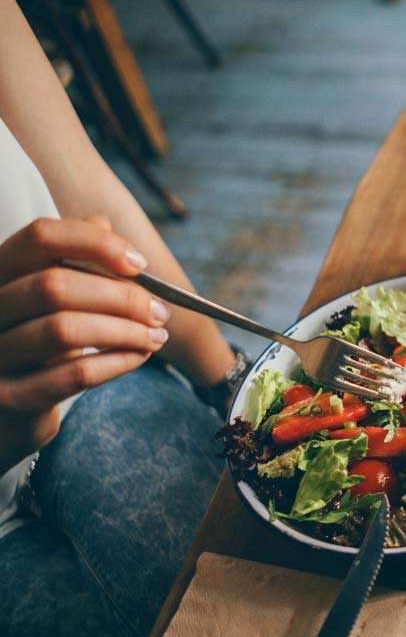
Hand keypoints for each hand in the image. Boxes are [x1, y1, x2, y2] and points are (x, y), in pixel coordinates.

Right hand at [0, 217, 169, 469]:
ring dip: (125, 331)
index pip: (40, 236)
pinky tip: (138, 357)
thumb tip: (103, 223)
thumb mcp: (47, 300)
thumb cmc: (34, 347)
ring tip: (156, 336)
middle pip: (56, 285)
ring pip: (64, 329)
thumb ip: (69, 259)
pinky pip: (73, 375)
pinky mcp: (8, 399)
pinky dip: (117, 362)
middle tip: (160, 312)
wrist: (4, 413)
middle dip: (122, 297)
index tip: (139, 263)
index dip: (96, 243)